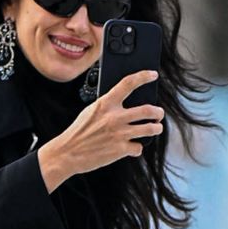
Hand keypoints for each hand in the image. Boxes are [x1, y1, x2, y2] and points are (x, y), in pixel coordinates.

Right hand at [38, 71, 163, 190]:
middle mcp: (115, 117)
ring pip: (150, 129)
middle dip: (158, 112)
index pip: (128, 83)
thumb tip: (123, 104)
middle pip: (147, 110)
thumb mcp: (91, 111)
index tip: (153, 75)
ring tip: (156, 128)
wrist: (68, 153)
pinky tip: (132, 147)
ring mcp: (120, 134)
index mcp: (106, 103)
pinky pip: (138, 148)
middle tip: (159, 114)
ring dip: (156, 128)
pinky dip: (137, 148)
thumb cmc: (79, 132)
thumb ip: (108, 106)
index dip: (143, 77)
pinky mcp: (121, 150)